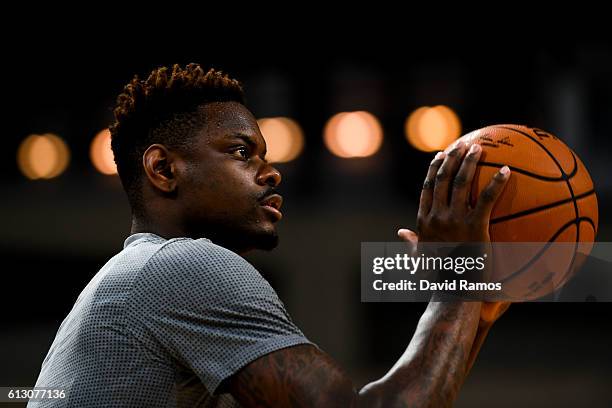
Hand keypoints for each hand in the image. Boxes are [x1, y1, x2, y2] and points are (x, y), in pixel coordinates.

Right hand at [403, 141, 512, 324]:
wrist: (454, 291)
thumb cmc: (440, 277)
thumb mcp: (420, 258)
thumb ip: (412, 242)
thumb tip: (401, 232)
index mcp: (424, 221)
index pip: (428, 187)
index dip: (434, 169)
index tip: (440, 155)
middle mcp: (437, 216)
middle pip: (443, 179)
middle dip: (453, 157)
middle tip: (463, 144)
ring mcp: (455, 220)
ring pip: (461, 182)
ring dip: (470, 162)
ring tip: (479, 148)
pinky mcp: (475, 226)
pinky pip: (487, 199)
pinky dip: (496, 182)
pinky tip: (507, 171)